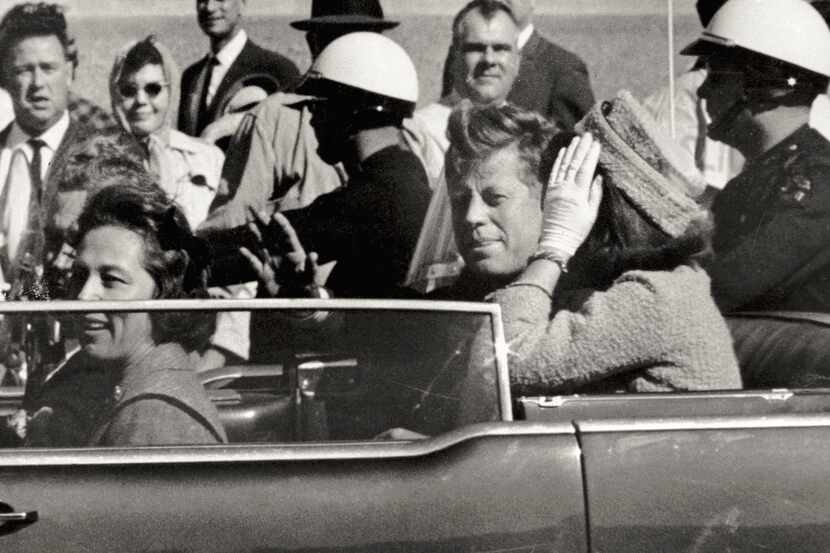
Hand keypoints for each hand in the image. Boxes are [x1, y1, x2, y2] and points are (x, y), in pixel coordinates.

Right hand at [239, 208, 324, 297]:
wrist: (295, 301)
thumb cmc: (306, 287)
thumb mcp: (312, 278)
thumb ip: (312, 266)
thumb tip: (314, 254)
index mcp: (295, 252)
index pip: (288, 235)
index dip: (282, 225)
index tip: (276, 216)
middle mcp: (281, 254)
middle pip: (272, 236)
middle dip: (265, 224)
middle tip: (257, 210)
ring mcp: (271, 262)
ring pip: (262, 246)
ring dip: (256, 236)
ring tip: (250, 224)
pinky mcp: (263, 274)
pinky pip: (255, 264)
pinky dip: (248, 258)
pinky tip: (242, 250)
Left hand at [539, 133, 603, 256]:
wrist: (556, 240)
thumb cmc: (578, 229)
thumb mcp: (592, 213)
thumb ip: (595, 194)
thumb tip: (598, 176)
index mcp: (578, 194)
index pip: (585, 169)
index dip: (591, 155)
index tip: (596, 143)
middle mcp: (565, 188)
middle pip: (574, 163)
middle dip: (581, 148)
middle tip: (587, 135)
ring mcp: (555, 189)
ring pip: (563, 165)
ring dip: (570, 151)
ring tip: (576, 139)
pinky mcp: (549, 191)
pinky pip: (554, 173)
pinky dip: (558, 161)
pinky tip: (563, 152)